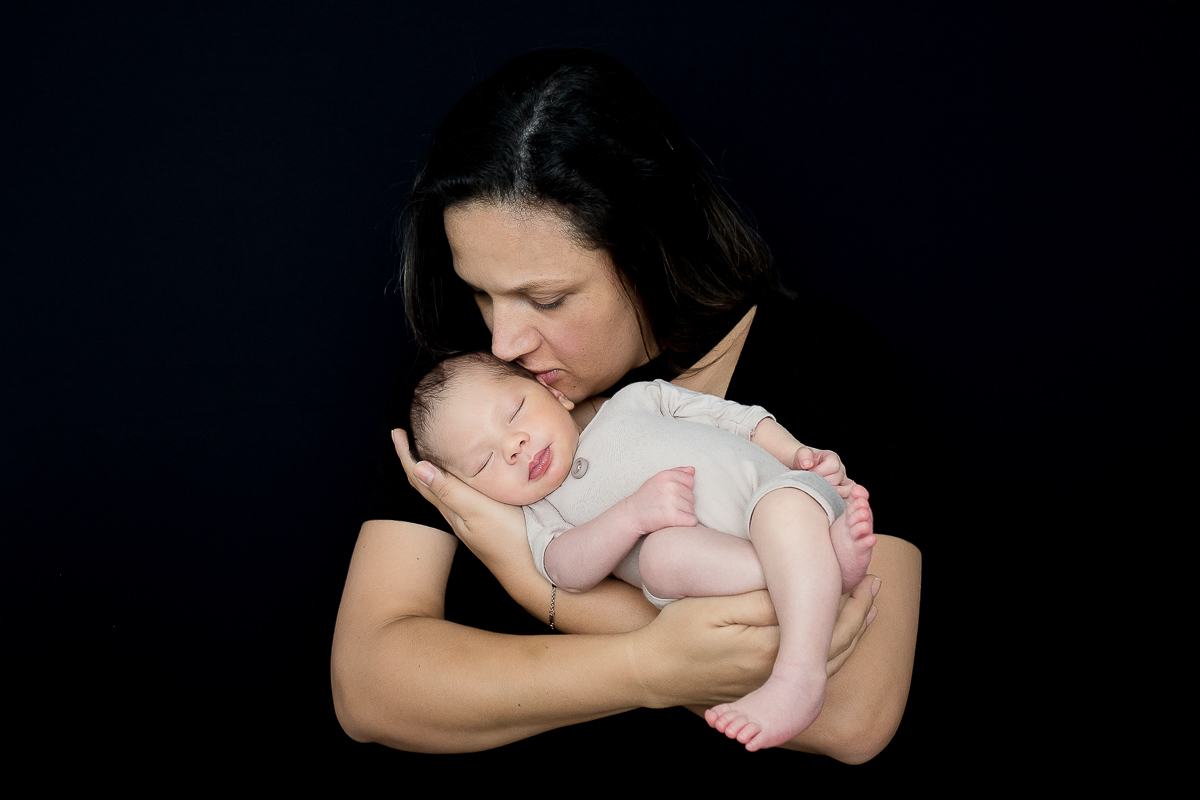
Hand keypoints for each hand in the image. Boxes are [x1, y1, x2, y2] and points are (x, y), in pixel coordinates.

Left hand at [392, 429, 523, 554]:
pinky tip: (461, 476)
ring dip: (429, 468)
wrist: (530, 572)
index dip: (406, 454)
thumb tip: (418, 467)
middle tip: (405, 435)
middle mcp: (454, 513)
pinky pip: (456, 495)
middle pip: (424, 483)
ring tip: (427, 449)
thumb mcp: (479, 510)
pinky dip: (450, 478)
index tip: (396, 432)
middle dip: (413, 458)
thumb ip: (451, 490)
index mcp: (450, 507)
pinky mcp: (483, 521)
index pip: (419, 477)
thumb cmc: (509, 539)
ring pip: (440, 489)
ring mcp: (468, 519)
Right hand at [624, 466, 697, 533]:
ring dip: (683, 514)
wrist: (631, 516)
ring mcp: (672, 501)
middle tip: (666, 507)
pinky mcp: (672, 516)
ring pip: (692, 510)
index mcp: (667, 475)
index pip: (690, 481)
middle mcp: (670, 486)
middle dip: (683, 504)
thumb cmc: (645, 498)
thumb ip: (676, 472)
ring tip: (667, 514)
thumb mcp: (657, 480)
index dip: (683, 490)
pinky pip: (692, 521)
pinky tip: (673, 522)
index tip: (670, 496)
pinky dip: (685, 524)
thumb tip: (693, 470)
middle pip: (692, 497)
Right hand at [633, 577, 878, 709]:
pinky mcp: (764, 687)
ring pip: (827, 661)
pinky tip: (836, 640)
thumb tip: (799, 591)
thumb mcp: (713, 606)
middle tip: (875, 584)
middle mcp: (777, 671)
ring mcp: (772, 683)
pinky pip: (811, 673)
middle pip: (834, 644)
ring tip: (868, 609)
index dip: (848, 596)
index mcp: (769, 648)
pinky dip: (832, 653)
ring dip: (851, 634)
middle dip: (859, 613)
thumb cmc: (677, 633)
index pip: (823, 622)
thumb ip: (758, 600)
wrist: (653, 672)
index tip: (862, 570)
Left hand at [792, 446, 855, 498]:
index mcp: (832, 458)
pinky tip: (824, 501)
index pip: (833, 465)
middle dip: (821, 483)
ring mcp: (843, 482)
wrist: (802, 471)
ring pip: (843, 491)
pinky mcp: (843, 493)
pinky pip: (847, 499)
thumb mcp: (801, 454)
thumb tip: (807, 464)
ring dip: (828, 493)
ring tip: (817, 492)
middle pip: (836, 479)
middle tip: (811, 483)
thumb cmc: (803, 463)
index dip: (819, 471)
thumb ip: (803, 455)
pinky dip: (836, 502)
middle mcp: (840, 470)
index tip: (809, 472)